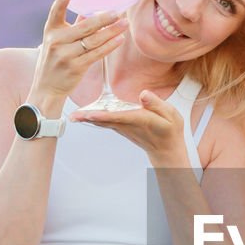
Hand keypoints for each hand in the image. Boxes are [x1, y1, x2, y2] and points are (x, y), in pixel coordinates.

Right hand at [30, 0, 128, 108]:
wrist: (47, 88)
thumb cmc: (55, 61)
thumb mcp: (58, 42)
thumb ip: (74, 28)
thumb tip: (93, 13)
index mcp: (50, 31)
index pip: (54, 13)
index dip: (61, 3)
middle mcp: (56, 42)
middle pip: (84, 27)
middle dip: (103, 19)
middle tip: (117, 12)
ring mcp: (66, 55)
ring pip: (93, 41)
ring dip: (111, 31)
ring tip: (124, 24)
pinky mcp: (76, 67)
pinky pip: (97, 54)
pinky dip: (109, 46)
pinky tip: (119, 39)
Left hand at [70, 89, 189, 166]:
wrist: (166, 150)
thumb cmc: (170, 131)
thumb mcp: (171, 115)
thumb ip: (157, 104)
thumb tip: (143, 94)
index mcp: (142, 120)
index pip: (121, 117)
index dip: (106, 116)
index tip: (92, 114)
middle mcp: (130, 126)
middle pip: (106, 121)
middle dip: (90, 118)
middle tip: (73, 116)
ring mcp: (124, 129)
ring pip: (103, 123)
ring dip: (88, 119)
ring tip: (73, 116)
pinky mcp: (122, 129)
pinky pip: (105, 123)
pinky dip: (94, 119)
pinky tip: (84, 116)